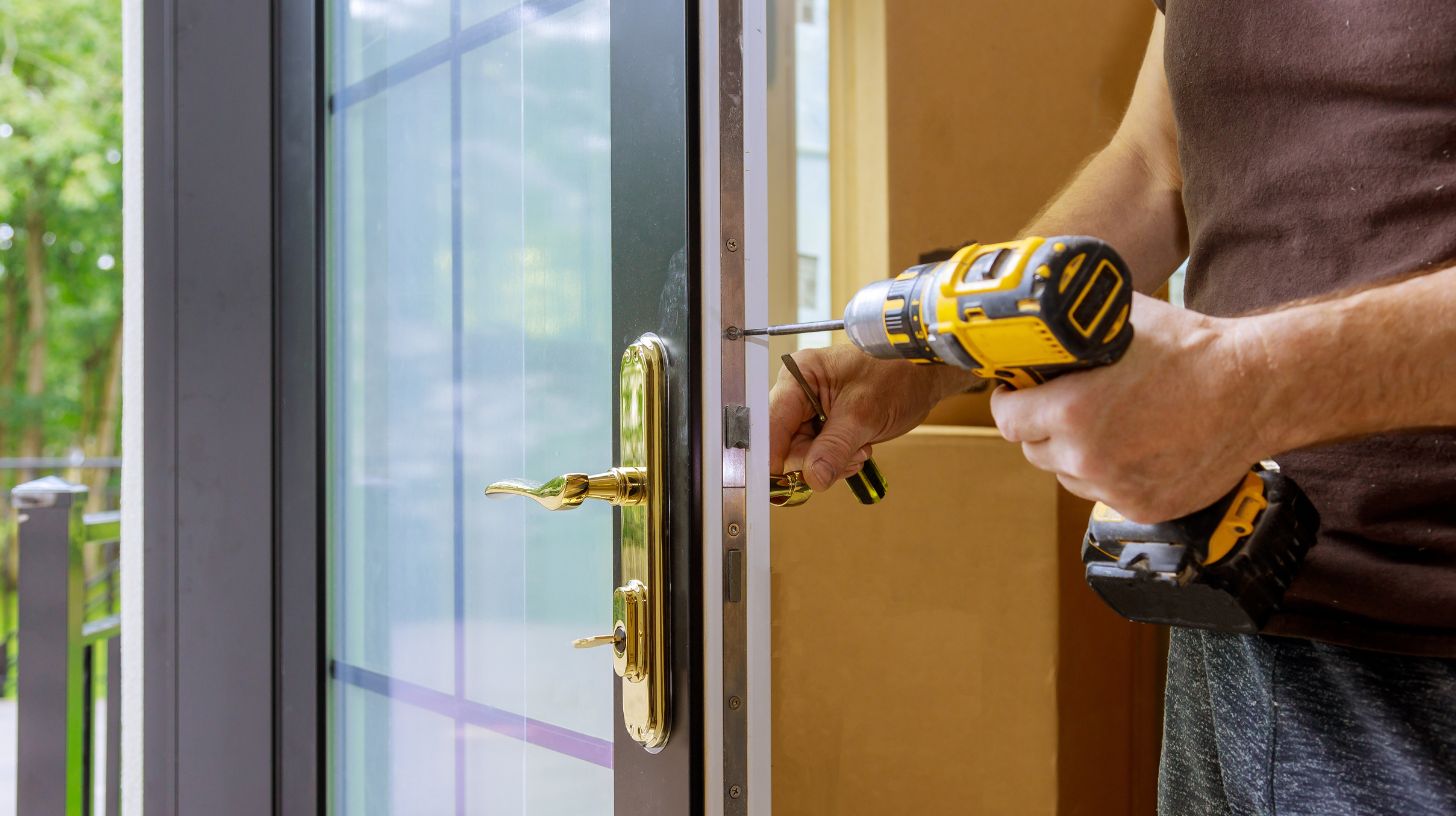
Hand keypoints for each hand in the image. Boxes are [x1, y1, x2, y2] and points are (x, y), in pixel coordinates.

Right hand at [770, 344, 972, 490]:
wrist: (924, 375)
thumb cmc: (897, 373)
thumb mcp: (864, 412)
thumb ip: (834, 447)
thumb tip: (812, 478)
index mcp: (799, 376)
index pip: (771, 422)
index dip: (773, 453)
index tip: (779, 481)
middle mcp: (798, 392)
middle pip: (783, 443)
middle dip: (815, 458)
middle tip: (849, 456)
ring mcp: (810, 409)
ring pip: (802, 453)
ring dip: (831, 461)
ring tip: (860, 449)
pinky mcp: (824, 424)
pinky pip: (818, 454)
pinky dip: (838, 460)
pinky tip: (859, 450)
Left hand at [990, 294, 1266, 522]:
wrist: (1257, 390)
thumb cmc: (1194, 352)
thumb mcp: (1123, 322)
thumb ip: (1075, 329)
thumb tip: (1043, 318)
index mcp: (1071, 412)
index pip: (1007, 420)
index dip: (1010, 402)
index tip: (1017, 393)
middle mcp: (1087, 457)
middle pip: (1034, 451)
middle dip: (1041, 428)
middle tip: (1061, 407)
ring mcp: (1115, 488)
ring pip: (1069, 475)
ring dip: (1075, 455)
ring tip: (1105, 426)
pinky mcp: (1143, 508)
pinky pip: (1105, 493)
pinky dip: (1111, 474)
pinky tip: (1135, 447)